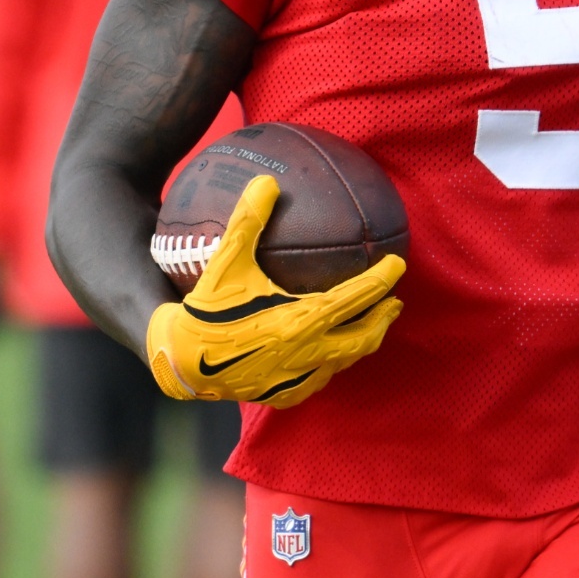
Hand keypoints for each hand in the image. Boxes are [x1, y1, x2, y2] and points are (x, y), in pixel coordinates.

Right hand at [146, 175, 404, 408]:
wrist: (180, 362)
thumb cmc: (205, 310)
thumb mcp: (226, 263)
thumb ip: (248, 222)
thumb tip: (266, 181)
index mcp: (302, 320)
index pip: (356, 298)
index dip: (382, 280)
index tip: (398, 264)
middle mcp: (307, 353)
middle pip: (363, 337)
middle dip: (383, 318)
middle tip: (396, 302)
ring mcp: (297, 379)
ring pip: (342, 362)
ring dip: (361, 342)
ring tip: (370, 326)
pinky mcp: (283, 396)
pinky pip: (318, 380)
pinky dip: (331, 364)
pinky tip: (326, 355)